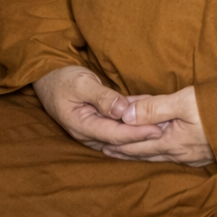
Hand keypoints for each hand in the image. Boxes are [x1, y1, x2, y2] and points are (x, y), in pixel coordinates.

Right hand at [32, 66, 162, 151]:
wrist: (48, 78)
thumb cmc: (63, 79)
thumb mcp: (81, 84)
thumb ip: (101, 97)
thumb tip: (122, 110)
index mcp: (82, 126)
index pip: (115, 134)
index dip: (137, 133)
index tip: (157, 129)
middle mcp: (89, 133)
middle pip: (120, 138)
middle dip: (143, 134)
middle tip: (168, 129)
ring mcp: (94, 129)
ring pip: (121, 133)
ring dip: (141, 129)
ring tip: (165, 124)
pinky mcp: (99, 123)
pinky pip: (119, 124)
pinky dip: (134, 121)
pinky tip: (151, 115)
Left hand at [102, 86, 214, 166]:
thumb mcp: (184, 101)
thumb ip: (155, 107)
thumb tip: (126, 114)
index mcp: (173, 141)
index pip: (138, 143)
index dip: (119, 140)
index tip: (101, 138)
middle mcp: (180, 153)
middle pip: (146, 153)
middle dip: (125, 150)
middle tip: (106, 148)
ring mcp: (192, 155)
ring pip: (158, 154)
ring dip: (139, 151)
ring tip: (125, 150)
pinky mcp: (202, 153)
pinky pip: (172, 153)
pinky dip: (157, 150)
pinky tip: (157, 149)